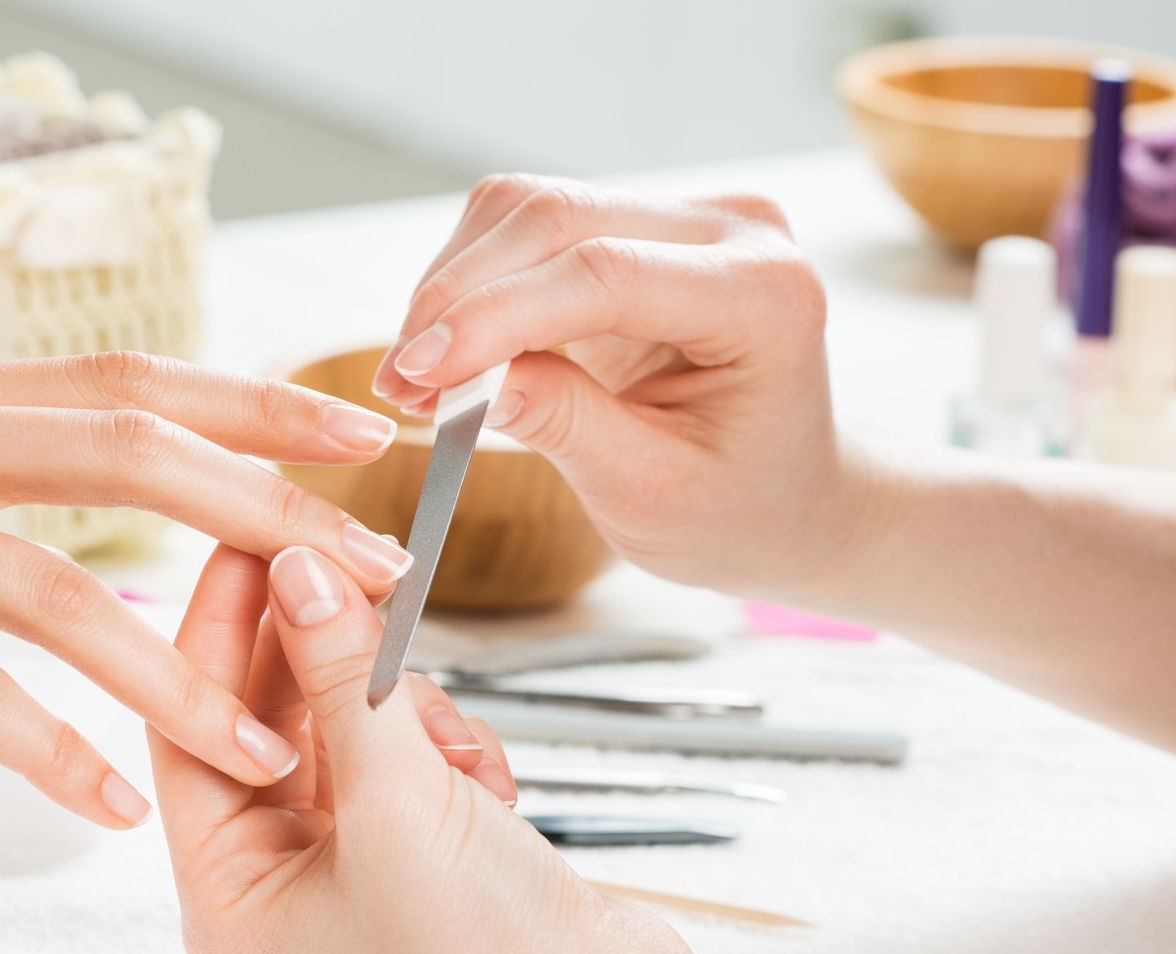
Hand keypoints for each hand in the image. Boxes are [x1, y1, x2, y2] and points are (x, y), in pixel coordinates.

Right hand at [0, 354, 417, 827]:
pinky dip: (38, 744)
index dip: (253, 398)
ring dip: (174, 676)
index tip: (355, 428)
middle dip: (270, 511)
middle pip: (132, 455)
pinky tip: (102, 804)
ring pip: (56, 592)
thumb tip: (38, 473)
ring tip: (267, 748)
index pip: (130, 380)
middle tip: (382, 570)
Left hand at [147, 542, 682, 953]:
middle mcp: (274, 885)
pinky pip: (405, 754)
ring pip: (347, 727)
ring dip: (404, 715)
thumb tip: (294, 566)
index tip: (254, 538)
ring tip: (453, 752)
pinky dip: (448, 751)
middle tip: (354, 561)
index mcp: (229, 900)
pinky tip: (490, 790)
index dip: (219, 630)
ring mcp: (347, 869)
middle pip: (269, 721)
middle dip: (325, 657)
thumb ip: (339, 676)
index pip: (192, 733)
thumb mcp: (399, 800)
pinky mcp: (417, 853)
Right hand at [370, 174, 862, 599]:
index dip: (493, 317)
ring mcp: (685, 217)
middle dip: (456, 299)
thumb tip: (460, 379)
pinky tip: (452, 351)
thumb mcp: (651, 494)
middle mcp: (733, 230)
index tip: (415, 374)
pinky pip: (528, 227)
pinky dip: (472, 285)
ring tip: (417, 377)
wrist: (790, 495)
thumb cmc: (738, 508)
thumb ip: (564, 425)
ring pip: (527, 210)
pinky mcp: (638, 224)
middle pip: (556, 219)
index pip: (604, 274)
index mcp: (764, 296)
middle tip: (397, 384)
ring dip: (452, 287)